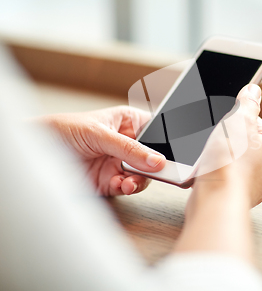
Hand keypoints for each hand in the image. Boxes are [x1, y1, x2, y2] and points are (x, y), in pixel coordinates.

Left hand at [38, 106, 165, 195]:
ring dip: (142, 179)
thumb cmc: (62, 130)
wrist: (35, 154)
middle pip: (154, 155)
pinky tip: (122, 185)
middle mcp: (127, 142)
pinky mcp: (111, 180)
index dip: (168, 141)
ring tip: (132, 181)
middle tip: (162, 171)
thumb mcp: (98, 133)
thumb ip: (129, 148)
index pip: (157, 130)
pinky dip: (129, 188)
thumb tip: (157, 160)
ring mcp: (119, 162)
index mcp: (128, 122)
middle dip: (158, 165)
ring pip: (144, 174)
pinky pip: (129, 186)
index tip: (176, 153)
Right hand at [174, 84, 261, 261]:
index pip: (255, 125)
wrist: (216, 200)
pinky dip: (216, 176)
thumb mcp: (238, 121)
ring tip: (210, 160)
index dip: (236, 121)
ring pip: (234, 164)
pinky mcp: (237, 198)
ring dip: (221, 160)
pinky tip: (207, 174)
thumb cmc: (229, 163)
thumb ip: (248, 103)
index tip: (225, 125)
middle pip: (244, 144)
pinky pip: (225, 180)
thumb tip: (254, 90)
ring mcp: (254, 186)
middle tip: (215, 143)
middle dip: (227, 142)